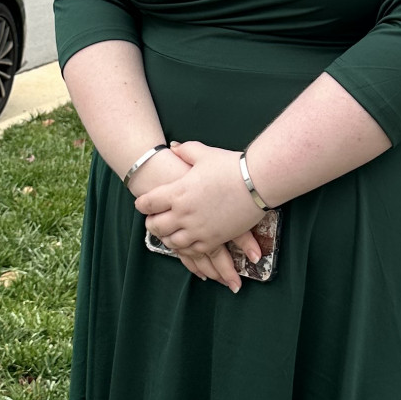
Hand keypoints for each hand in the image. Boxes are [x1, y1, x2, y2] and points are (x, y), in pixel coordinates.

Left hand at [134, 140, 263, 287]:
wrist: (257, 182)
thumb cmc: (230, 166)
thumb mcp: (203, 153)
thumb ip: (185, 151)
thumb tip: (173, 148)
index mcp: (177, 192)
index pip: (147, 203)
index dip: (143, 203)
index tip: (144, 203)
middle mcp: (183, 214)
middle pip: (155, 226)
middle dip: (151, 223)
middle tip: (154, 220)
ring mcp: (198, 230)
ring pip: (171, 241)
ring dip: (166, 237)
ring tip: (168, 233)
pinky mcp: (213, 240)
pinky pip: (191, 250)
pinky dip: (185, 248)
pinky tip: (186, 242)